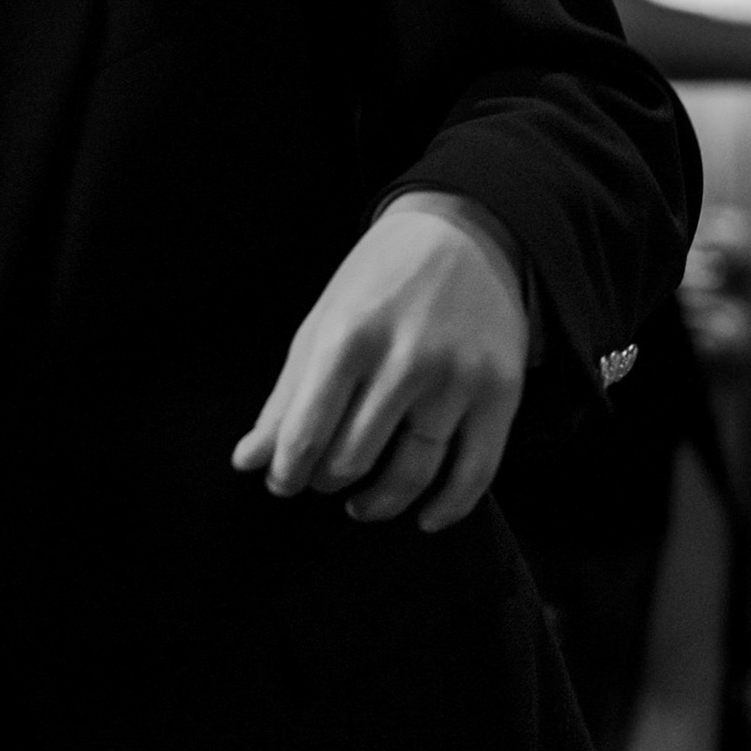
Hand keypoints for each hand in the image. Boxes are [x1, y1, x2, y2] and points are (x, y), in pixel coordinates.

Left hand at [230, 192, 528, 531]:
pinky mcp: (502, 393)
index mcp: (349, 336)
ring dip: (377, 502)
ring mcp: (457, 378)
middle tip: (321, 479)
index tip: (281, 482)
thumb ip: (286, 398)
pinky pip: (475, 473)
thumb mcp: (322, 322)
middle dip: (327, 480)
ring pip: (411, 473)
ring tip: (359, 502)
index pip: (307, 431)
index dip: (287, 472)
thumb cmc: (379, 280)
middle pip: (354, 458)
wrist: (465, 233)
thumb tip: (248, 461)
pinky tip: (424, 517)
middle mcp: (405, 359)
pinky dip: (447, 508)